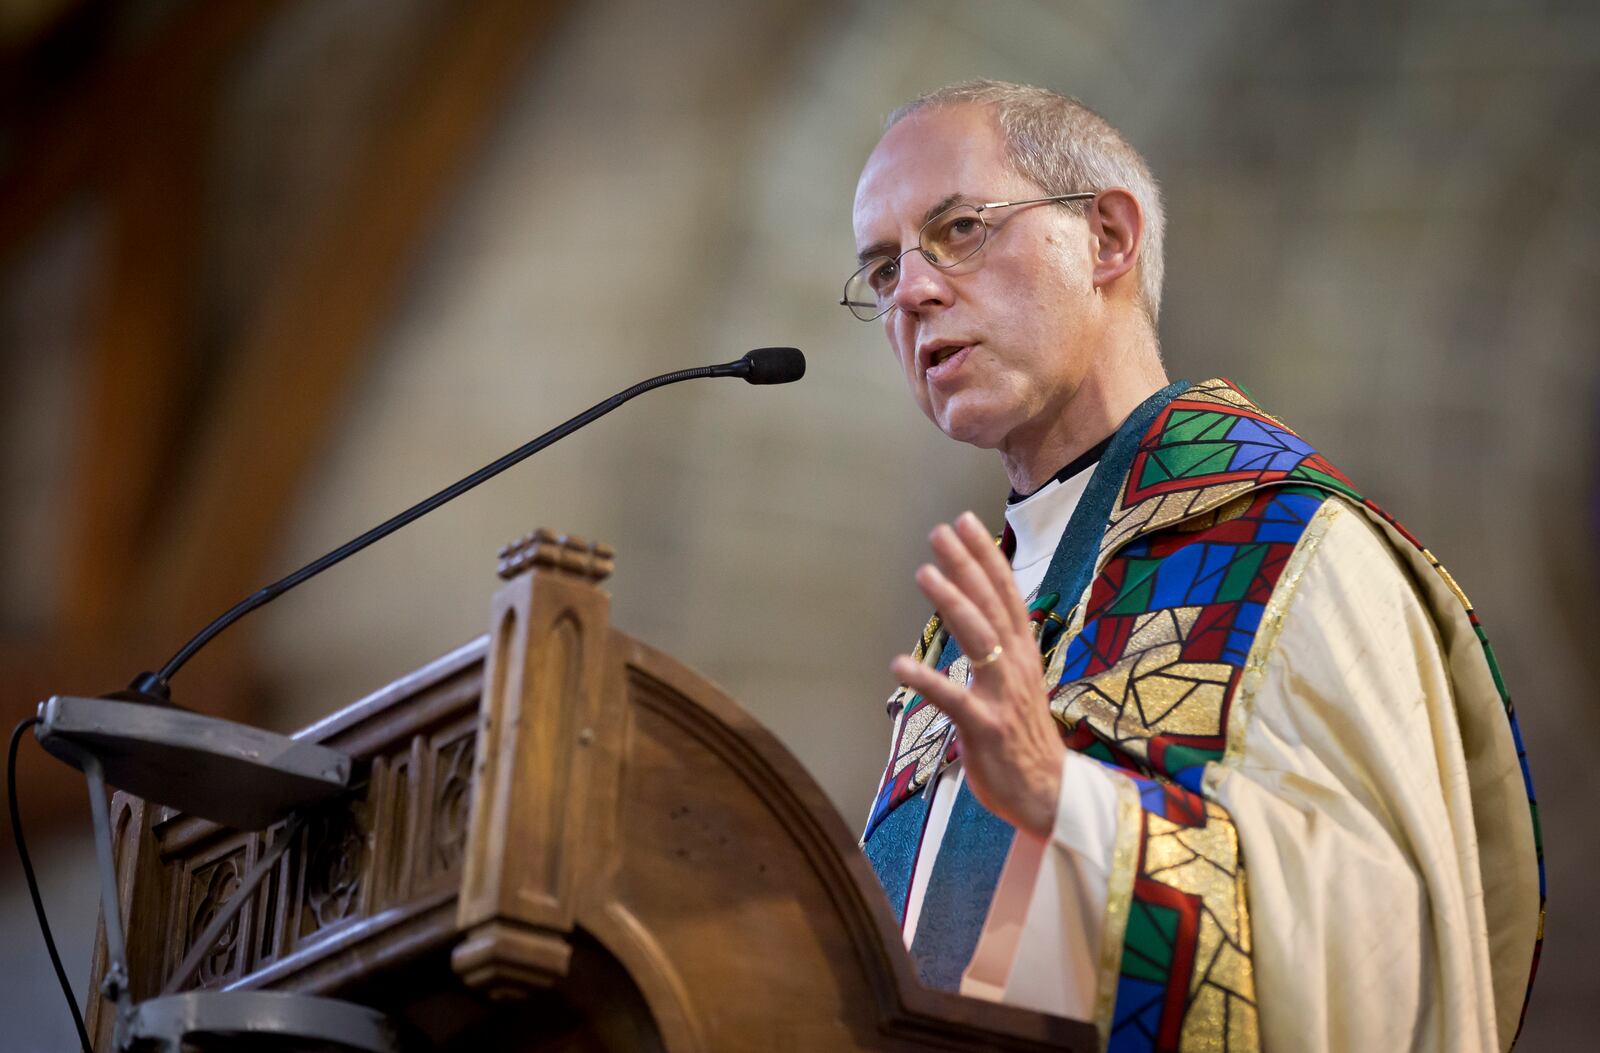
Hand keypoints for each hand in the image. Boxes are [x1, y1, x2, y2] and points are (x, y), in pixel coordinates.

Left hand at [890, 511, 1065, 837]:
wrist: (1048, 793)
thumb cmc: (1024, 737)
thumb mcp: (1018, 683)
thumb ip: (1000, 650)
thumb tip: (978, 616)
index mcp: (1023, 653)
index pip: (1007, 594)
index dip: (986, 557)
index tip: (967, 522)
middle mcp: (1016, 665)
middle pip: (991, 604)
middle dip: (966, 565)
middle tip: (940, 532)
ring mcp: (1001, 695)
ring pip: (977, 638)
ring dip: (951, 603)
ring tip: (924, 573)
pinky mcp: (984, 727)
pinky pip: (952, 699)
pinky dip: (926, 680)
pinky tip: (899, 664)